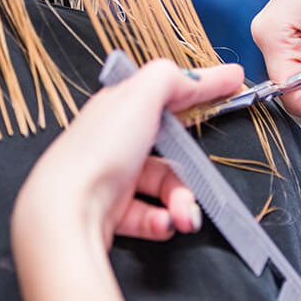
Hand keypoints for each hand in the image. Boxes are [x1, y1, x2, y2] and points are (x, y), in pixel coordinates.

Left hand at [11, 60, 244, 255]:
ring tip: (183, 216)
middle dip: (192, 173)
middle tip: (203, 184)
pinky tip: (163, 223)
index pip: (167, 93)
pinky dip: (161, 221)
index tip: (233, 81)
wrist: (66, 212)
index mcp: (118, 108)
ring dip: (181, 203)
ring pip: (164, 188)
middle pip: (171, 151)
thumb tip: (194, 77)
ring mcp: (111, 178)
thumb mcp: (140, 96)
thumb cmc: (98, 151)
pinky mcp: (109, 213)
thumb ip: (170, 78)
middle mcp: (113, 142)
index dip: (201, 87)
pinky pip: (150, 216)